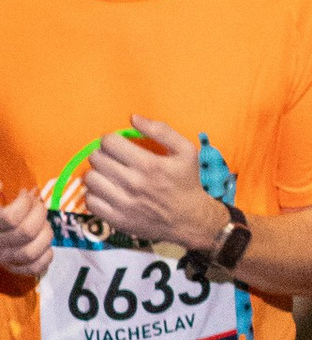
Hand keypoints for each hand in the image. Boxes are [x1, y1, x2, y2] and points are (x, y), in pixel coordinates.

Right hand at [0, 186, 53, 284]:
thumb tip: (2, 185)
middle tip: (38, 204)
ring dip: (45, 233)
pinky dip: (46, 256)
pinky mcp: (16, 268)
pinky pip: (35, 268)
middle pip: (26, 232)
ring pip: (32, 251)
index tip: (24, 193)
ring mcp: (6, 259)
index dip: (24, 203)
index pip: (10, 218)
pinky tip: (45, 244)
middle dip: (39, 214)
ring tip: (43, 223)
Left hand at [79, 121, 224, 254]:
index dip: (112, 140)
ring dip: (98, 173)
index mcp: (149, 165)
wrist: (192, 221)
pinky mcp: (118, 219)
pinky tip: (109, 192)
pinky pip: (90, 201)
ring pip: (90, 179)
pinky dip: (96, 195)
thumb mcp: (186, 151)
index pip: (109, 142)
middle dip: (104, 154)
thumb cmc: (188, 183)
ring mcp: (124, 203)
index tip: (120, 146)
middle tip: (115, 160)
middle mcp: (133, 184)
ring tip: (110, 175)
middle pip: (96, 158)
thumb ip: (161, 130)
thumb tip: (133, 118)